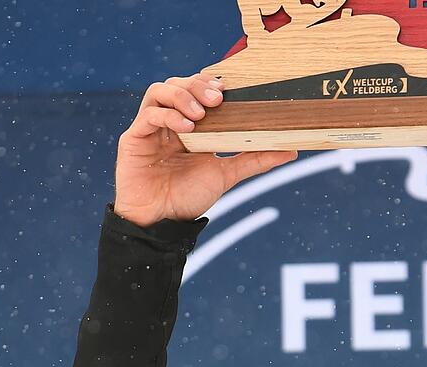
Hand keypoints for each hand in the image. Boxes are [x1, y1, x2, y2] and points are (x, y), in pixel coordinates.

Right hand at [114, 74, 297, 226]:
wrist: (161, 223)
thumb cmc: (189, 197)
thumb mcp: (227, 174)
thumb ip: (256, 159)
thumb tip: (292, 150)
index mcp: (191, 125)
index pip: (198, 89)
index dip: (211, 83)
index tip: (230, 87)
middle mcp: (170, 121)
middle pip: (180, 83)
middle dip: (198, 85)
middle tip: (218, 98)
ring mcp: (151, 127)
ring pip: (160, 90)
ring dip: (182, 95)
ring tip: (200, 113)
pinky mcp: (134, 138)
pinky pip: (148, 114)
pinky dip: (167, 115)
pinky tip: (186, 128)